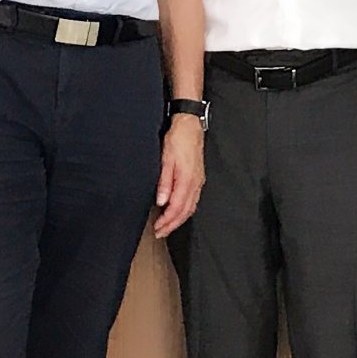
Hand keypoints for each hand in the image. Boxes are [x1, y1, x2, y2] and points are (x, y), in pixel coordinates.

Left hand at [154, 114, 204, 237]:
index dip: (167, 221)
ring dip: (179, 219)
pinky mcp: (198, 178)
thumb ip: (165, 182)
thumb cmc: (178, 139)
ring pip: (190, 207)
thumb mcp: (166, 159)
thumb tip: (162, 202)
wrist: (190, 125)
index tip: (157, 228)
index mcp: (187, 180)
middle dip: (172, 225)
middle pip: (185, 211)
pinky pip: (193, 200)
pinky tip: (178, 211)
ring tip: (167, 226)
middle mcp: (195, 184)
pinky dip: (185, 210)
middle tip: (160, 232)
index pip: (177, 208)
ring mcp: (198, 181)